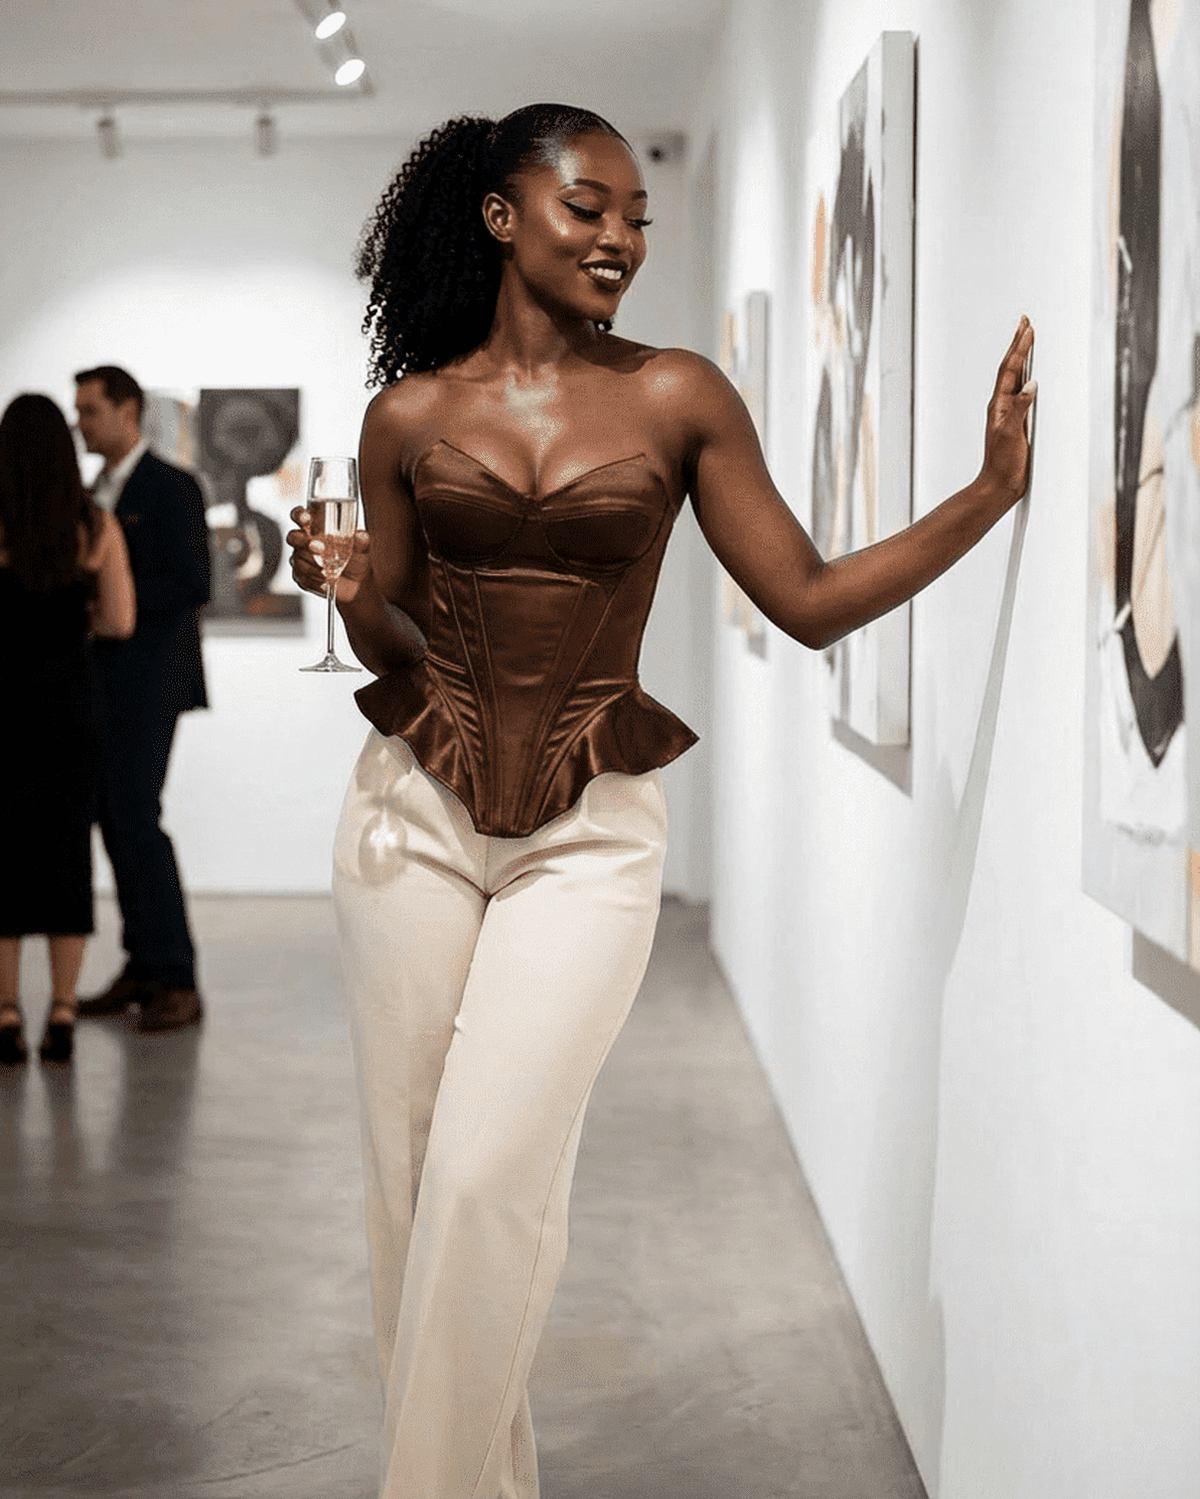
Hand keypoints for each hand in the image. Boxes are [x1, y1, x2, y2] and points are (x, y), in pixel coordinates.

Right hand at [287, 506, 370, 604]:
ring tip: (327, 571)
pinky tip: (326, 581)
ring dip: (312, 566)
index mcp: (316, 529)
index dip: (299, 515)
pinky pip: (302, 578)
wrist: (358, 584)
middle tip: (319, 548)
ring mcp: (302, 560)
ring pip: (297, 560)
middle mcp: (305, 542)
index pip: (301, 517)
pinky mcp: (303, 577)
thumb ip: (361, 541)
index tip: (307, 518)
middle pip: (293, 537)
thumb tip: (361, 536)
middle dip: (303, 541)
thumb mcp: (362, 549)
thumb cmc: (356, 559)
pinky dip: (314, 580)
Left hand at [980, 316, 1037, 506]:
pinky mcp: (1018, 423)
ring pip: (1017, 378)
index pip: (1010, 370)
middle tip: (1024, 322)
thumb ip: (1019, 408)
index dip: (1019, 348)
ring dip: (1023, 358)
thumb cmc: (1002, 464)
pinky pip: (1024, 393)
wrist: (999, 486)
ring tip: (1027, 339)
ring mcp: (1010, 414)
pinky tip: (1033, 376)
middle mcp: (1002, 405)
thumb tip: (1031, 384)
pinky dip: (1028, 378)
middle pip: (1011, 368)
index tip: (1027, 327)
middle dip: (1018, 344)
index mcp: (999, 405)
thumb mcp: (1010, 434)